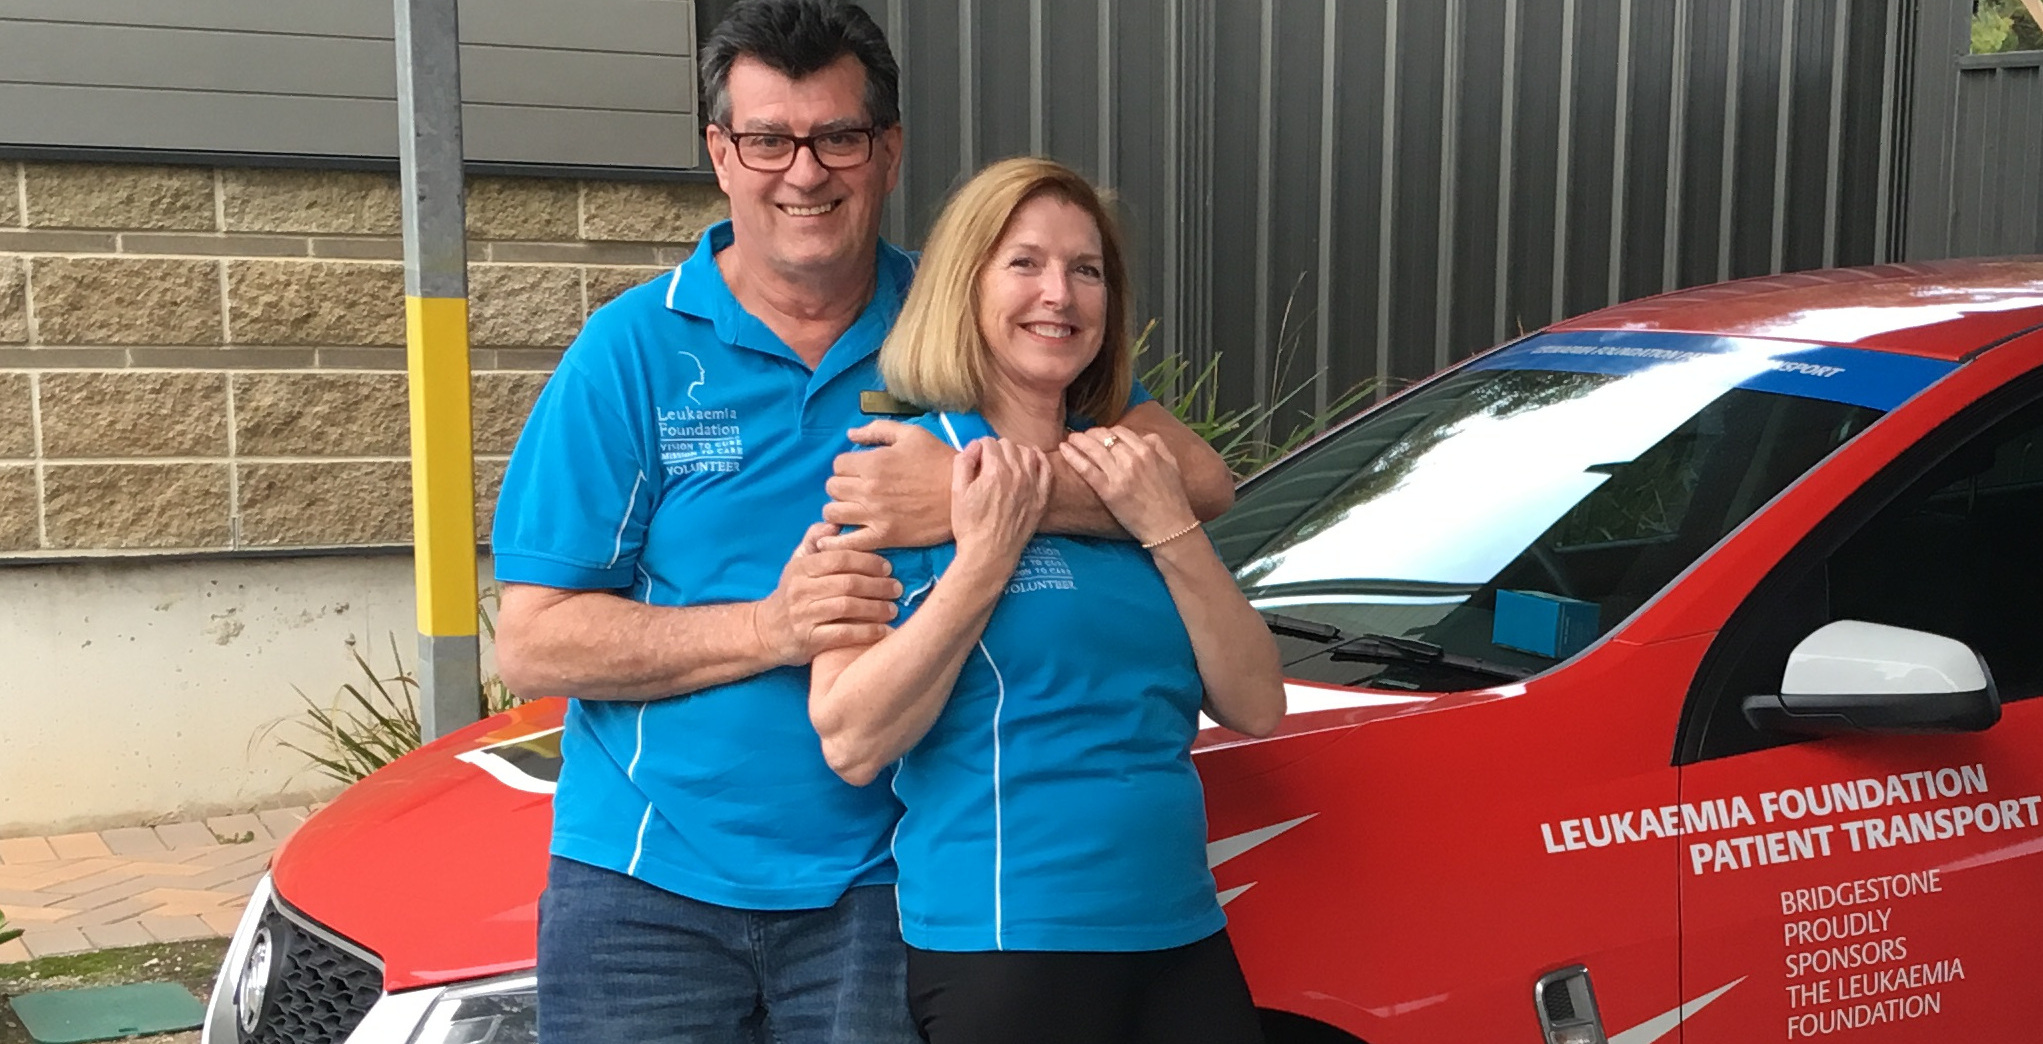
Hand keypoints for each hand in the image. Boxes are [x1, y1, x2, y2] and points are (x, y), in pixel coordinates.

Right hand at [753, 522, 902, 665]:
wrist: (767, 632)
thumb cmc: (791, 593)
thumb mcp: (797, 563)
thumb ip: (815, 540)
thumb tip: (836, 523)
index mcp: (801, 568)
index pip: (839, 558)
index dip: (867, 561)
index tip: (888, 567)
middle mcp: (801, 590)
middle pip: (847, 583)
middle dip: (877, 585)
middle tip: (897, 588)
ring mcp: (804, 616)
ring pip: (847, 607)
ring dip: (876, 608)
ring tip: (893, 609)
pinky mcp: (809, 640)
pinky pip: (843, 634)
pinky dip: (867, 632)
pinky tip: (884, 630)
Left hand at [822, 421, 955, 550]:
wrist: (963, 495)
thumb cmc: (939, 461)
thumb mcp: (912, 435)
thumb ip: (878, 430)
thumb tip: (850, 434)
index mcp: (873, 463)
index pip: (837, 465)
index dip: (847, 466)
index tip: (859, 471)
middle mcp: (868, 489)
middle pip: (832, 488)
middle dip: (841, 486)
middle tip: (857, 489)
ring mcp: (874, 515)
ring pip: (832, 513)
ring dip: (839, 509)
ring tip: (853, 509)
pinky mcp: (883, 537)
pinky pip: (847, 542)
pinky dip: (837, 540)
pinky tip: (840, 535)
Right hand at [951, 438, 1050, 569]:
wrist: (989, 553)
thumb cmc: (970, 525)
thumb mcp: (957, 492)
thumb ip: (963, 463)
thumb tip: (974, 445)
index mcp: (994, 471)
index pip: (989, 443)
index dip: (979, 448)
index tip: (976, 458)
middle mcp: (1017, 474)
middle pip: (1008, 445)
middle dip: (996, 449)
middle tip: (989, 462)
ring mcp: (1032, 486)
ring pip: (1028, 452)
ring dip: (1016, 452)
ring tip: (1007, 461)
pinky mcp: (1041, 498)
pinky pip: (1046, 469)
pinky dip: (1039, 459)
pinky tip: (1032, 459)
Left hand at [1058, 427, 1197, 545]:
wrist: (1168, 526)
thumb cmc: (1173, 498)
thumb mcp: (1172, 465)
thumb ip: (1159, 446)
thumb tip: (1144, 437)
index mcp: (1147, 450)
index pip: (1121, 432)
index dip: (1108, 432)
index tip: (1101, 436)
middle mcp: (1131, 458)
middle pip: (1104, 437)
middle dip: (1091, 434)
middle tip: (1083, 436)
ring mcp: (1118, 474)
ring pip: (1093, 449)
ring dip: (1079, 440)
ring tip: (1070, 439)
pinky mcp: (1107, 491)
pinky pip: (1086, 468)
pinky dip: (1073, 456)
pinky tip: (1064, 449)